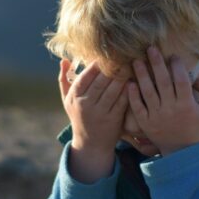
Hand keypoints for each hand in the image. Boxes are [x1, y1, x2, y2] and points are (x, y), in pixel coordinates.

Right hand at [58, 59, 128, 181]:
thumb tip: (64, 60)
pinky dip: (128, 89)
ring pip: (113, 89)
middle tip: (122, 54)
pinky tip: (134, 79)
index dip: (97, 64)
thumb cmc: (79, 117)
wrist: (91, 144)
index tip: (106, 54)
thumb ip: (64, 80)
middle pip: (101, 80)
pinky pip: (122, 100)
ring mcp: (100, 112)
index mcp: (75, 97)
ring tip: (130, 63)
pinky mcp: (114, 119)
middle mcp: (86, 104)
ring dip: (123, 75)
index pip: (86, 76)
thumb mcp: (67, 101)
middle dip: (112, 67)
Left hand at [127, 46, 198, 155]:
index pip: (182, 80)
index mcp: (187, 104)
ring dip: (142, 75)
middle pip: (163, 82)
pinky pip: (137, 106)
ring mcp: (156, 116)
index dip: (177, 66)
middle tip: (150, 49)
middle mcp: (170, 109)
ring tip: (136, 61)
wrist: (183, 152)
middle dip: (156, 63)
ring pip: (147, 92)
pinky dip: (133, 95)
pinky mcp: (145, 123)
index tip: (173, 56)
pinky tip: (129, 82)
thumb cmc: (198, 127)